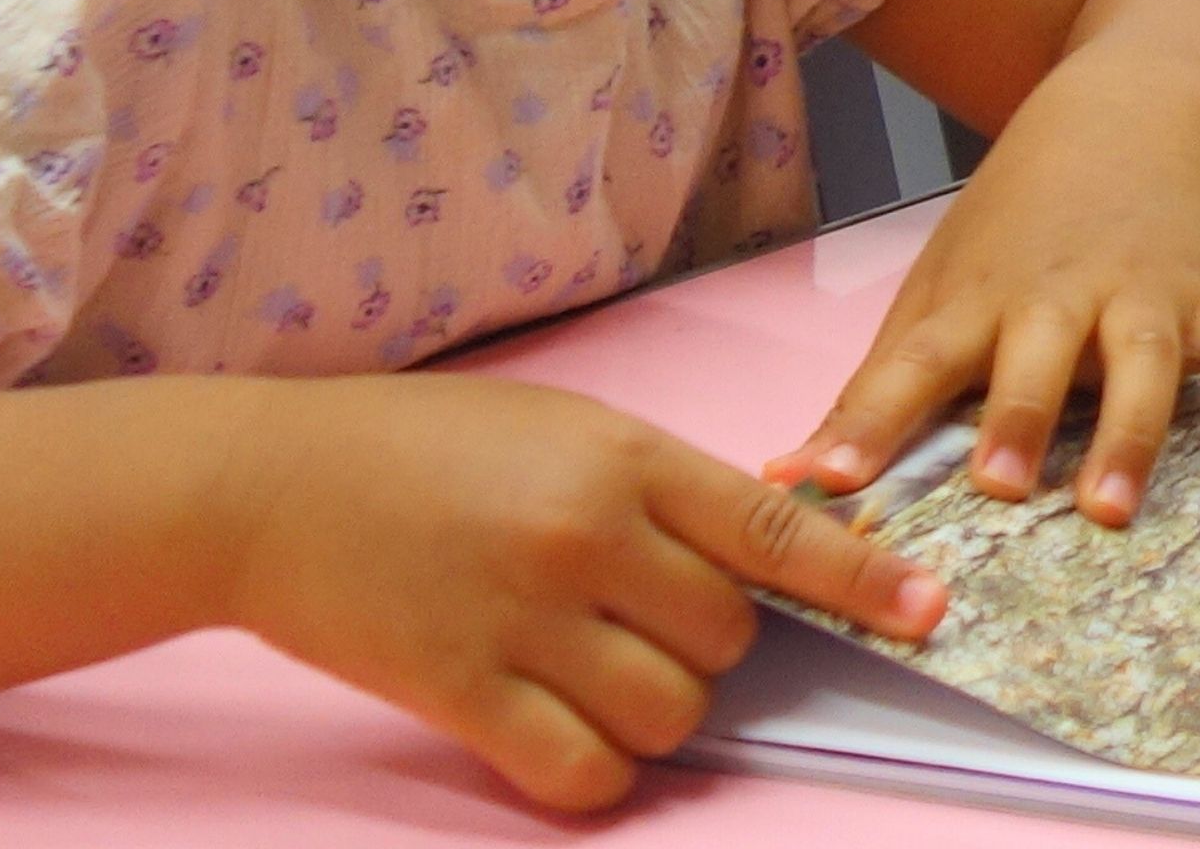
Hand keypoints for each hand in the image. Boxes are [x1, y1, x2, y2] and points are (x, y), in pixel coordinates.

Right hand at [225, 376, 943, 813]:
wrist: (272, 485)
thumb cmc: (426, 448)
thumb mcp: (565, 428)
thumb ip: (659, 487)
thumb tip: (761, 547)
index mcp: (625, 458)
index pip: (776, 528)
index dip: (862, 577)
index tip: (926, 608)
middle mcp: (588, 537)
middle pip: (729, 637)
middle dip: (716, 647)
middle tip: (652, 627)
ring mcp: (525, 618)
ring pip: (668, 712)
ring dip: (659, 714)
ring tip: (601, 677)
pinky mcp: (461, 691)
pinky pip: (577, 770)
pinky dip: (592, 770)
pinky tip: (561, 735)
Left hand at [779, 56, 1199, 526]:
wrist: (1126, 107)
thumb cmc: (1016, 224)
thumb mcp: (939, 287)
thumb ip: (875, 390)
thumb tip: (784, 479)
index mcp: (979, 300)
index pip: (913, 363)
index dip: (868, 422)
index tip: (826, 482)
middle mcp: (1059, 296)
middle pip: (1036, 359)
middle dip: (1019, 418)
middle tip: (999, 486)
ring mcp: (1143, 294)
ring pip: (1142, 362)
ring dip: (1130, 433)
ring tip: (1116, 508)